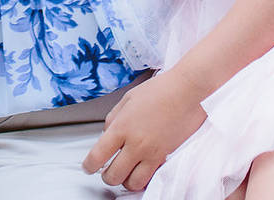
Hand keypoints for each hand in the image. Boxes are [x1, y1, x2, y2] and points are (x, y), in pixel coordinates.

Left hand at [81, 69, 207, 191]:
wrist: (185, 91)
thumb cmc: (159, 90)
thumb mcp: (127, 99)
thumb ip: (113, 119)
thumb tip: (107, 135)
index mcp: (122, 127)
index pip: (98, 156)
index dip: (88, 166)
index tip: (88, 167)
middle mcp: (135, 143)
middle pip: (113, 175)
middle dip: (106, 176)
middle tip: (106, 171)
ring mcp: (151, 153)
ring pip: (132, 183)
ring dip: (125, 181)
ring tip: (125, 173)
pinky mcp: (165, 157)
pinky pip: (151, 178)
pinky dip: (143, 178)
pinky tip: (141, 170)